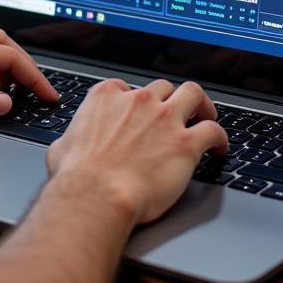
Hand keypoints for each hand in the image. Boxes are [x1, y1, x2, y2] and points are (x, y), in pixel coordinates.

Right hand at [46, 79, 227, 225]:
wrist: (96, 195)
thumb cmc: (76, 176)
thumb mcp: (62, 147)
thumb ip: (72, 138)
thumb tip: (68, 147)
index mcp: (107, 97)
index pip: (127, 88)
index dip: (136, 101)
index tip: (140, 113)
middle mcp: (138, 101)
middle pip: (163, 87)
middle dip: (170, 98)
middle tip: (176, 112)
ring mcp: (164, 118)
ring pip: (193, 93)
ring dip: (201, 104)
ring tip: (205, 115)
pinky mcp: (186, 142)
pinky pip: (213, 130)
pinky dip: (219, 136)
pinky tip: (220, 147)